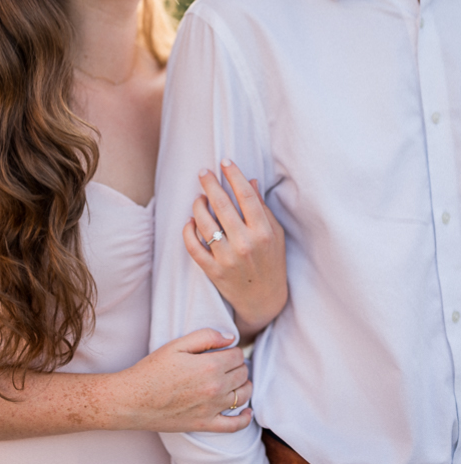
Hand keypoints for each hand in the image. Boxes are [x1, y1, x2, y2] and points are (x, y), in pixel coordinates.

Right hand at [114, 328, 251, 432]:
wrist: (130, 400)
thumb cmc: (151, 370)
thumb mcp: (177, 345)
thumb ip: (207, 337)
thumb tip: (231, 339)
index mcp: (210, 366)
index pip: (238, 355)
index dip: (232, 351)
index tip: (223, 352)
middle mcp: (215, 388)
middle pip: (242, 373)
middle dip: (237, 366)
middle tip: (226, 365)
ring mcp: (212, 408)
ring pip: (243, 395)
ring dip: (244, 386)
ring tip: (235, 382)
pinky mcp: (204, 425)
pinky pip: (234, 426)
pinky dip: (244, 419)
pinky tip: (247, 412)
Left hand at [183, 160, 288, 340]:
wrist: (265, 301)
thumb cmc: (272, 264)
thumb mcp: (275, 235)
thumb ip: (263, 209)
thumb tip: (251, 182)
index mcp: (263, 232)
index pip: (247, 196)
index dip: (234, 176)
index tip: (225, 162)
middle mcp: (245, 244)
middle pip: (223, 205)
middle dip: (210, 184)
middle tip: (203, 172)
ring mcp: (227, 258)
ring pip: (205, 223)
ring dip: (198, 206)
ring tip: (199, 198)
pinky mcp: (213, 271)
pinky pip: (193, 247)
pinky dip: (188, 231)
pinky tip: (190, 222)